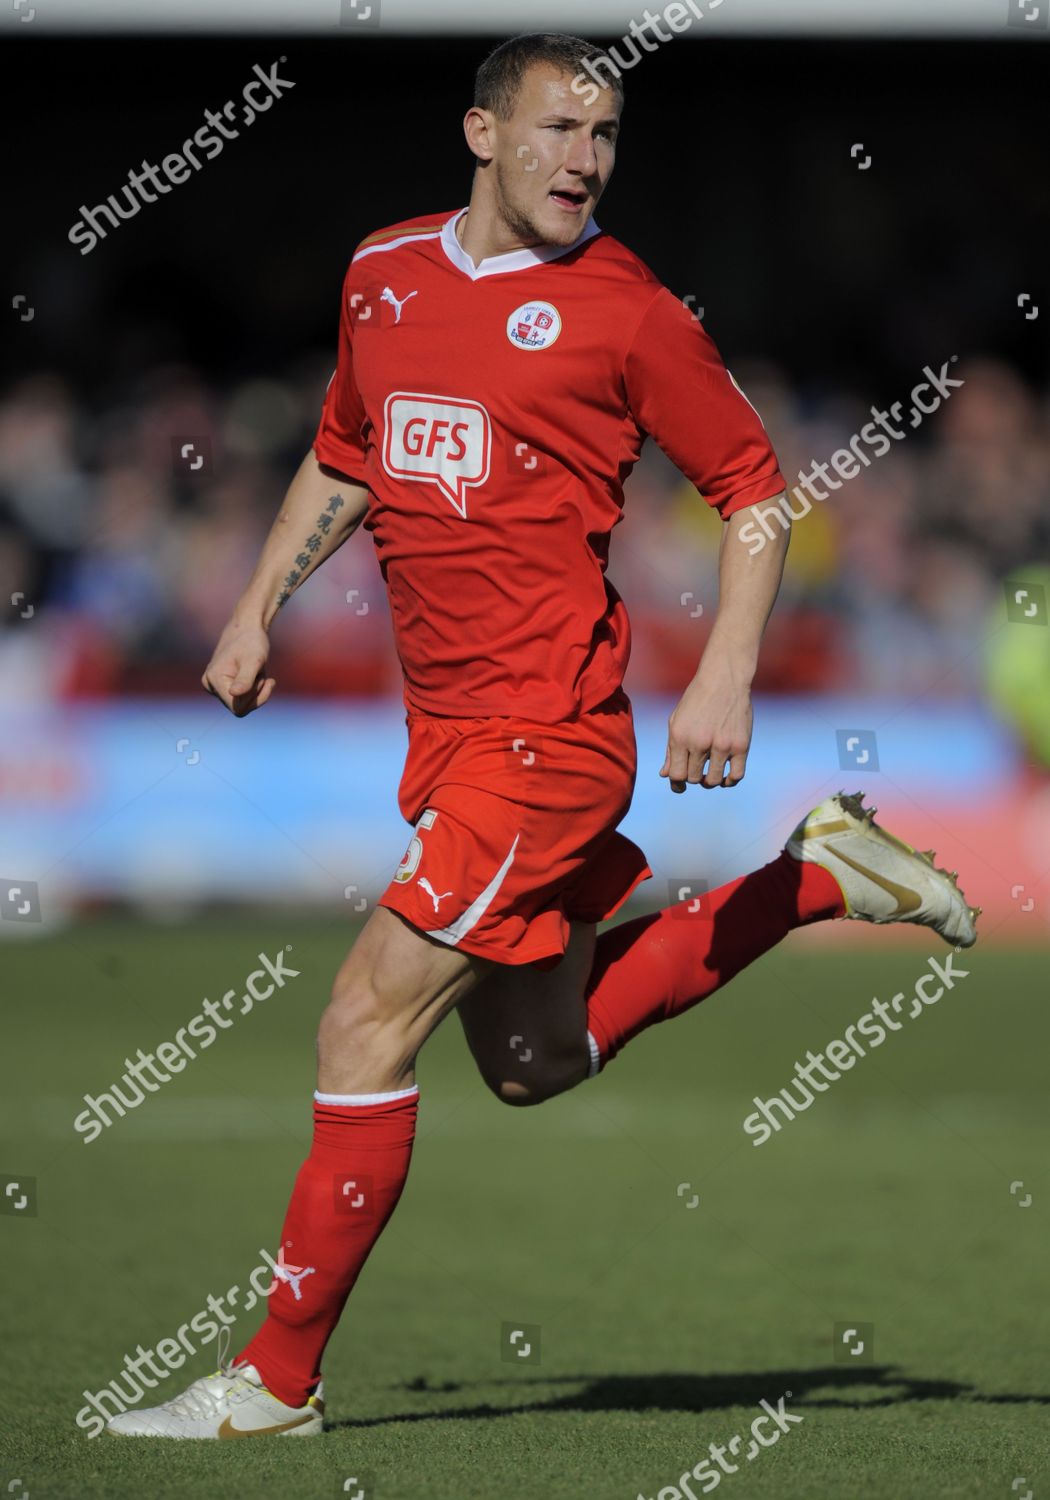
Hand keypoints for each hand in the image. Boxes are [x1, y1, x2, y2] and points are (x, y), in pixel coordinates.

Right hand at [201, 620, 274, 716]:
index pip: (237, 708)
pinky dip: (253, 688)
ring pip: (242, 703)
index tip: (268, 681)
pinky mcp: (221, 685)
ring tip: (257, 671)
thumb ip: (245, 678)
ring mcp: (214, 686)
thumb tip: (234, 694)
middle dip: (256, 693)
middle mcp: (209, 685)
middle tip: (261, 673)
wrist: (247, 629)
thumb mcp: (254, 660)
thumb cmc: (252, 642)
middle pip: (240, 707)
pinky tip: (257, 674)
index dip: (256, 699)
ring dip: (255, 689)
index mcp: (214, 679)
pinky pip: (241, 698)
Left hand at [659, 660, 753, 791]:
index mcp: (680, 736)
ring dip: (710, 782)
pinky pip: (736, 776)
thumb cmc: (696, 700)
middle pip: (694, 778)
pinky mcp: (741, 745)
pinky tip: (726, 777)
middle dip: (694, 778)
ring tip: (710, 776)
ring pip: (714, 780)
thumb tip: (665, 775)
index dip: (676, 784)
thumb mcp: (676, 721)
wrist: (723, 679)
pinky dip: (730, 781)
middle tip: (697, 772)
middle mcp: (700, 742)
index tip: (680, 785)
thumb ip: (670, 749)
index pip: (676, 774)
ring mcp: (722, 745)